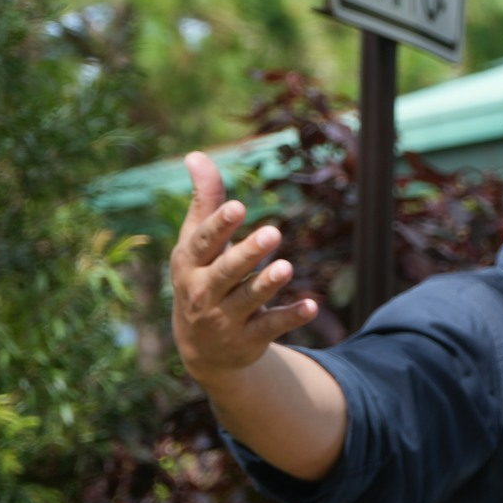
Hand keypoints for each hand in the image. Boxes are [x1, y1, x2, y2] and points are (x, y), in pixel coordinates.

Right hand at [171, 152, 317, 382]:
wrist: (201, 348)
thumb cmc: (201, 278)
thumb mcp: (196, 244)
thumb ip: (204, 202)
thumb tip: (196, 155)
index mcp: (190, 263)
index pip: (204, 242)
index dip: (220, 225)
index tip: (238, 205)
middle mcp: (204, 291)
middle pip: (227, 270)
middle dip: (247, 253)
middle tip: (273, 232)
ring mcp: (225, 317)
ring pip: (248, 299)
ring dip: (267, 284)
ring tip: (286, 267)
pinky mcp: (248, 338)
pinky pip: (271, 326)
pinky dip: (291, 317)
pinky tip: (312, 305)